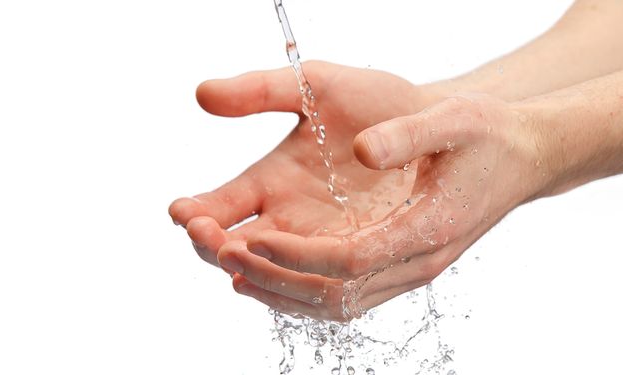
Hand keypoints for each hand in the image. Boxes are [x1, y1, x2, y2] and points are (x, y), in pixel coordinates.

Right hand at [169, 61, 436, 318]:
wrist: (438, 123)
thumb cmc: (377, 101)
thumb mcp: (319, 85)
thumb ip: (264, 90)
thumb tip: (202, 94)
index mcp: (271, 181)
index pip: (220, 209)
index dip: (197, 214)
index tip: (184, 211)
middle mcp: (290, 220)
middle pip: (238, 251)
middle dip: (215, 248)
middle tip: (209, 236)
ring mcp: (324, 243)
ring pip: (279, 277)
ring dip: (257, 273)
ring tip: (239, 258)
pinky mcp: (362, 258)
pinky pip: (328, 292)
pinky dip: (302, 295)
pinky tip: (289, 287)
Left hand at [240, 92, 548, 319]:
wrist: (521, 156)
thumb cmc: (487, 136)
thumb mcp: (454, 119)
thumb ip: (407, 134)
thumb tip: (361, 149)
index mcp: (429, 228)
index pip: (352, 261)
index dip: (298, 257)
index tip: (251, 239)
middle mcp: (418, 260)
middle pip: (338, 293)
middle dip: (277, 280)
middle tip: (223, 254)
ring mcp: (411, 268)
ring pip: (340, 302)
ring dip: (285, 292)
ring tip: (234, 270)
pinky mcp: (402, 262)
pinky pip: (349, 292)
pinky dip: (306, 289)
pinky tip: (273, 273)